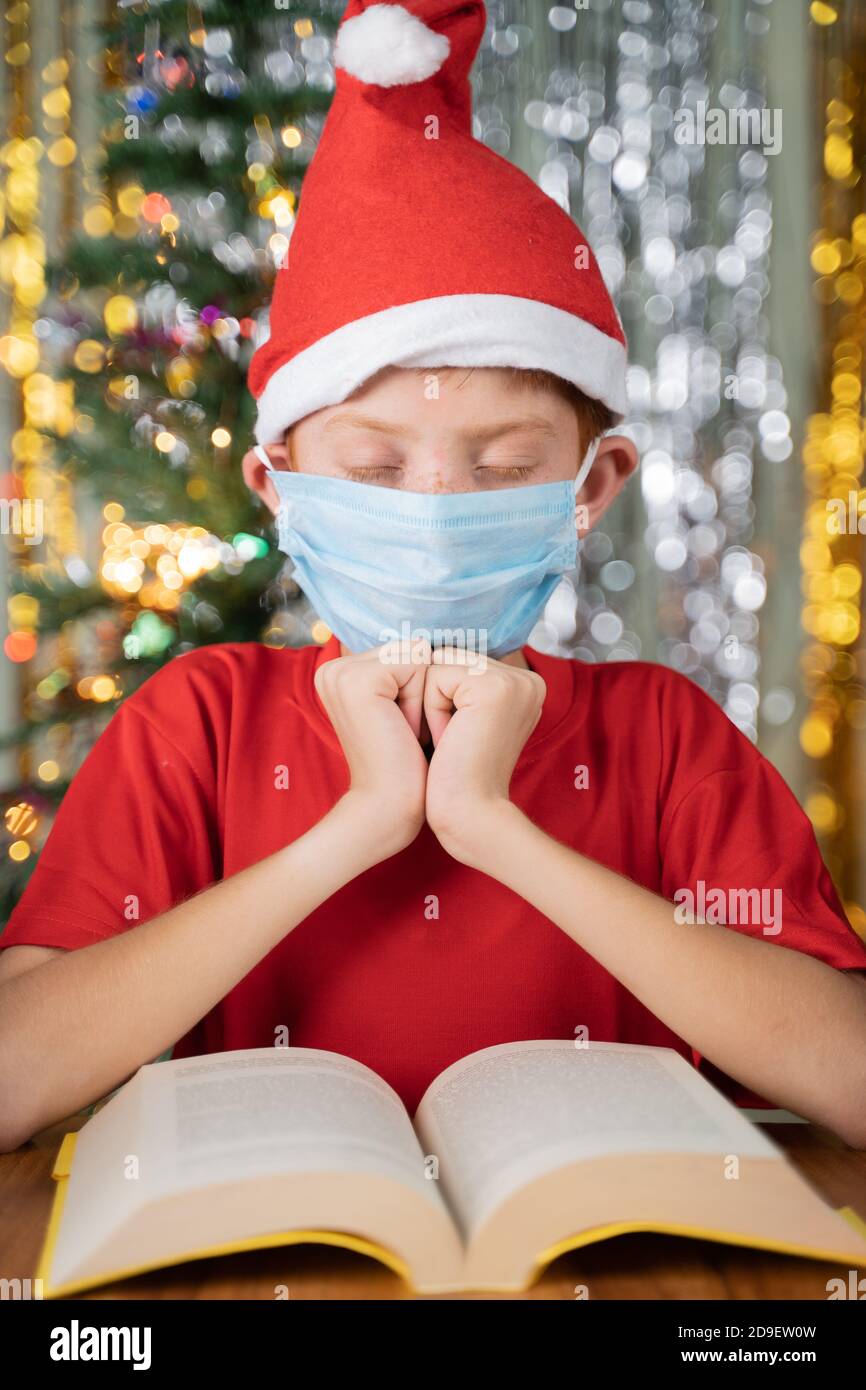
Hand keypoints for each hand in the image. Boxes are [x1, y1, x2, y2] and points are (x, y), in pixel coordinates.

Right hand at [314, 639, 431, 861]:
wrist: (389, 809)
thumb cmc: (406, 765)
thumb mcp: (404, 707)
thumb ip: (406, 669)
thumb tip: (435, 639)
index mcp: (340, 671)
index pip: (406, 649)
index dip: (419, 688)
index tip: (402, 728)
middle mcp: (333, 666)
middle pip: (411, 647)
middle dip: (422, 689)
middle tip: (404, 733)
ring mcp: (341, 672)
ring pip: (416, 653)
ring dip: (423, 695)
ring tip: (404, 733)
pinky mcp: (359, 682)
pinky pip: (417, 664)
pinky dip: (421, 701)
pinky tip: (404, 732)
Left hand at [423, 648, 545, 865]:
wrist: (469, 816)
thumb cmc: (455, 776)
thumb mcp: (460, 718)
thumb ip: (456, 682)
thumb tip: (422, 648)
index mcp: (523, 685)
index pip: (458, 661)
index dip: (440, 697)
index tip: (456, 737)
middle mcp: (527, 679)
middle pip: (448, 657)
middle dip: (434, 698)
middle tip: (454, 742)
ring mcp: (515, 681)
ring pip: (439, 663)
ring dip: (430, 703)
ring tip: (452, 740)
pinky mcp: (495, 687)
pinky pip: (435, 676)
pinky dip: (430, 709)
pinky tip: (450, 740)